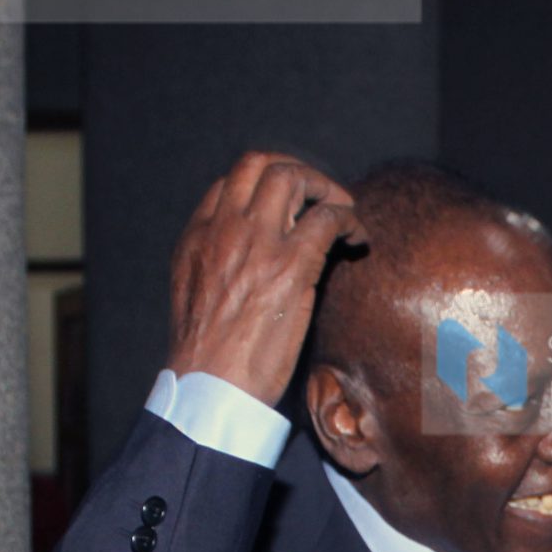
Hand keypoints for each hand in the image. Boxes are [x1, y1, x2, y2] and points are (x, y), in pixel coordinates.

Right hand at [164, 151, 366, 404]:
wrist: (208, 387)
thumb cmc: (207, 359)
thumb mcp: (194, 297)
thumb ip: (216, 265)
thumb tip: (251, 260)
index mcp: (197, 236)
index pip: (230, 183)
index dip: (266, 184)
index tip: (289, 205)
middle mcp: (223, 228)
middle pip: (260, 164)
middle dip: (297, 172)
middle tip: (321, 198)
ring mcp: (257, 242)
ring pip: (292, 177)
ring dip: (325, 188)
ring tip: (344, 212)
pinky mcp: (289, 265)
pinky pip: (327, 219)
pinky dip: (349, 220)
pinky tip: (357, 239)